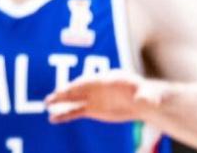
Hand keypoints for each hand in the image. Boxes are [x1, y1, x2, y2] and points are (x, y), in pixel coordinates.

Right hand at [45, 70, 162, 123]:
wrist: (144, 103)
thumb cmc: (148, 95)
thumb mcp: (150, 96)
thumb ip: (146, 98)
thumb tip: (145, 101)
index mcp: (108, 79)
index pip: (93, 81)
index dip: (83, 84)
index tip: (74, 88)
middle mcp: (97, 86)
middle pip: (79, 88)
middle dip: (66, 91)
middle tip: (54, 96)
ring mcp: (92, 98)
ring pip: (74, 100)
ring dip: (61, 101)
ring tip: (47, 103)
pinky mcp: (91, 109)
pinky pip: (75, 112)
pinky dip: (64, 115)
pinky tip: (53, 118)